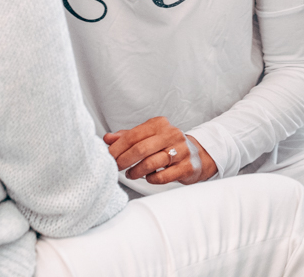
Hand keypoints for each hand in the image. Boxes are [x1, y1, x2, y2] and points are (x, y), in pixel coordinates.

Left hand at [102, 116, 217, 185]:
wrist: (197, 156)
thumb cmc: (166, 145)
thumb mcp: (148, 137)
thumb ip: (127, 137)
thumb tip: (107, 139)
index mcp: (159, 124)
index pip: (133, 135)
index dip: (117, 148)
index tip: (108, 156)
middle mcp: (171, 134)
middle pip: (141, 149)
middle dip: (124, 160)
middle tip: (116, 167)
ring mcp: (181, 150)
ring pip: (151, 163)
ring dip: (136, 172)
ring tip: (130, 174)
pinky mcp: (187, 167)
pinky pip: (163, 176)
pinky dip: (152, 179)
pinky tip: (148, 178)